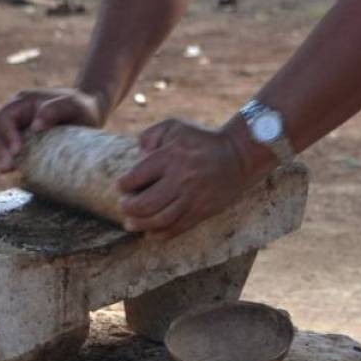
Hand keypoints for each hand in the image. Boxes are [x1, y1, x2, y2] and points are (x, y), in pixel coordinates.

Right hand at [0, 88, 104, 172]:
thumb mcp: (73, 105)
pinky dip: (5, 161)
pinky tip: (14, 174)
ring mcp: (14, 129)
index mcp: (23, 102)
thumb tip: (35, 126)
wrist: (88, 113)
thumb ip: (55, 110)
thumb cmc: (81, 108)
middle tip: (6, 169)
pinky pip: (4, 152)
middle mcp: (14, 114)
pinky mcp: (19, 143)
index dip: (7, 135)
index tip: (17, 151)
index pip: (5, 118)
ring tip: (6, 173)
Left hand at [117, 119, 272, 238]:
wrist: (238, 155)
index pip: (137, 177)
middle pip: (145, 203)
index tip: (122, 186)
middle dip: (128, 208)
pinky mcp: (203, 211)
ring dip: (140, 224)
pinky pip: (177, 228)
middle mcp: (181, 178)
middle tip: (124, 206)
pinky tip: (150, 232)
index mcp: (171, 156)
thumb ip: (150, 136)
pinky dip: (160, 234)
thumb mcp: (174, 126)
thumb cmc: (201, 139)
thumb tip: (138, 156)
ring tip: (131, 223)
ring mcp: (193, 197)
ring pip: (160, 219)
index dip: (123, 185)